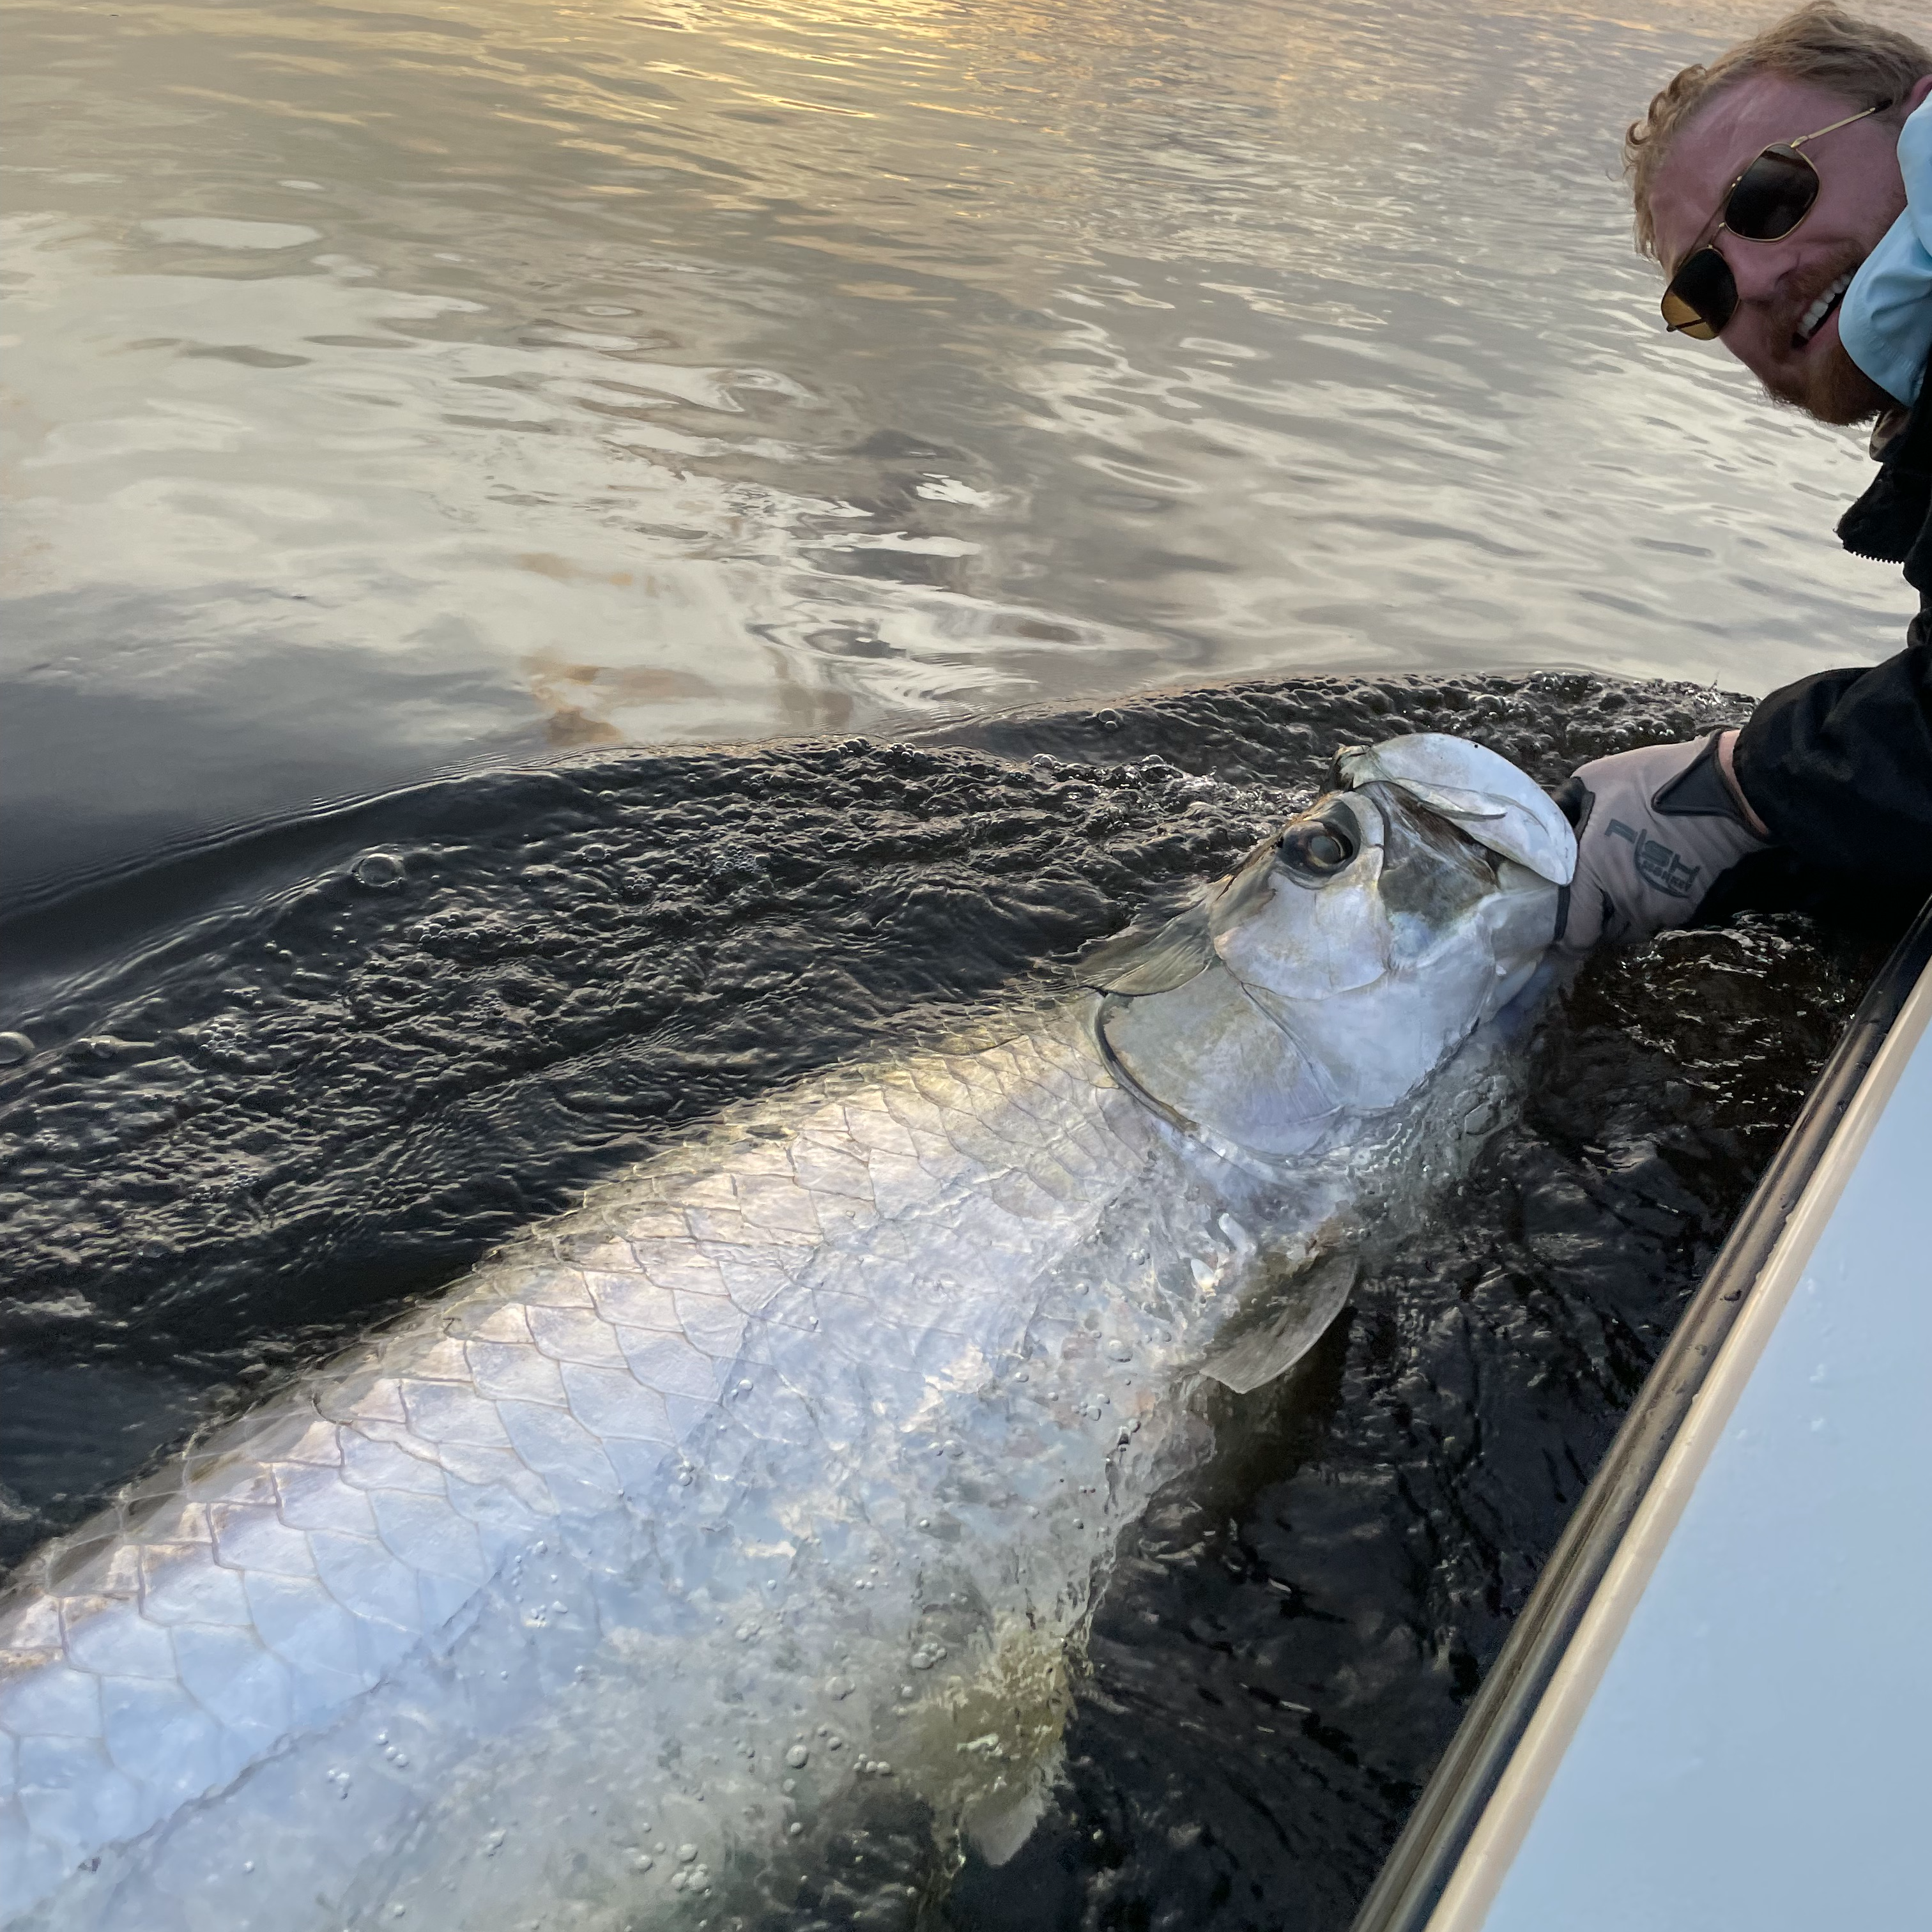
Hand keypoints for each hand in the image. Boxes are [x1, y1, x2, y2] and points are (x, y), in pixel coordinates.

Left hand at [1554, 731, 1769, 955]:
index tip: (1561, 923)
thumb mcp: (1596, 779)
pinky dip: (1650, 907)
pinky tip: (1653, 879)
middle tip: (1592, 898)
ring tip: (1623, 886)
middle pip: (1600, 935)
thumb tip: (1550, 825)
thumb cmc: (1655, 780)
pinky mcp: (1686, 907)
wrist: (1727, 790)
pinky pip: (1657, 918)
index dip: (1564, 934)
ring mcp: (1658, 907)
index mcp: (1594, 871)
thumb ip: (1566, 807)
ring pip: (1629, 929)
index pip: (1574, 932)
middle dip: (1593, 922)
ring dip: (1621, 916)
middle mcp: (1624, 898)